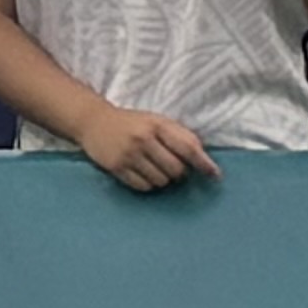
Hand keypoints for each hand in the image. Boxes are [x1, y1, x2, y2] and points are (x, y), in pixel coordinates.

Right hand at [78, 108, 221, 194]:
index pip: (187, 148)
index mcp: (157, 125)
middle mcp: (143, 139)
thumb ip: (179, 135)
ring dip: (162, 179)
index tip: (215, 175)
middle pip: (176, 170)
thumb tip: (203, 159)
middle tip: (171, 166)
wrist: (92, 121)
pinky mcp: (116, 168)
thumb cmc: (131, 123)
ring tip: (153, 167)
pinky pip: (143, 187)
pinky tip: (142, 173)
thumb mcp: (156, 121)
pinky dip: (148, 184)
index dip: (204, 163)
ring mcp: (129, 155)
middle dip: (178, 172)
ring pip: (161, 181)